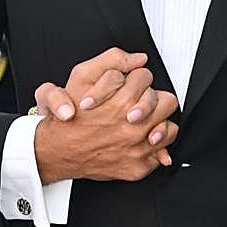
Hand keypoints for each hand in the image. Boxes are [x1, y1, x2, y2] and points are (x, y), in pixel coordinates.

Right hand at [34, 62, 179, 183]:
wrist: (57, 151)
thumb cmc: (68, 119)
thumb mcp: (81, 76)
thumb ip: (111, 60)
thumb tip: (138, 59)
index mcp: (122, 102)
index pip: (148, 80)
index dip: (138, 79)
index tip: (131, 86)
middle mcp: (133, 127)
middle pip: (166, 102)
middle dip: (154, 100)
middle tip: (141, 104)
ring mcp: (137, 149)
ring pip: (169, 128)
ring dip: (159, 123)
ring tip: (147, 123)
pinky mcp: (138, 167)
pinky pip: (161, 154)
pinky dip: (155, 148)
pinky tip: (142, 142)